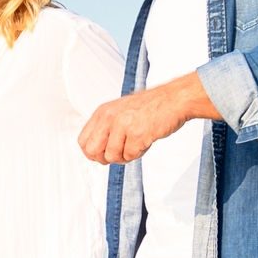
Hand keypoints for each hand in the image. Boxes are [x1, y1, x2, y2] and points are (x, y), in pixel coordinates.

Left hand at [78, 72, 220, 164]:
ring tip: (137, 143)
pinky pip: (131, 156)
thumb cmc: (149, 107)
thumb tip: (95, 153)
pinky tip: (146, 140)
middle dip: (106, 158)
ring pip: (112, 156)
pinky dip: (139, 153)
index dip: (93, 152)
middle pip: (93, 151)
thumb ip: (106, 128)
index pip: (84, 141)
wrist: (173, 100)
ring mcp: (123, 126)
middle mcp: (109, 118)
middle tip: (120, 153)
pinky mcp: (138, 134)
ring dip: (126, 156)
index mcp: (102, 112)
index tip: (104, 153)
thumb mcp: (119, 112)